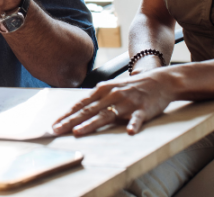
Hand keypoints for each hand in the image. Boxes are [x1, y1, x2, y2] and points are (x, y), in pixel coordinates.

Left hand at [52, 71, 172, 136]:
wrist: (160, 80)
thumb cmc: (132, 87)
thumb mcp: (111, 88)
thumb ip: (96, 99)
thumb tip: (77, 110)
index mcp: (102, 90)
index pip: (80, 104)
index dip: (66, 115)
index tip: (53, 124)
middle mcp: (112, 95)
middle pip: (88, 110)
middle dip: (70, 121)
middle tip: (56, 131)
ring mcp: (127, 102)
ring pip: (106, 114)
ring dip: (91, 124)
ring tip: (78, 132)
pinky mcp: (143, 110)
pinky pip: (137, 118)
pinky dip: (133, 125)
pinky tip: (129, 131)